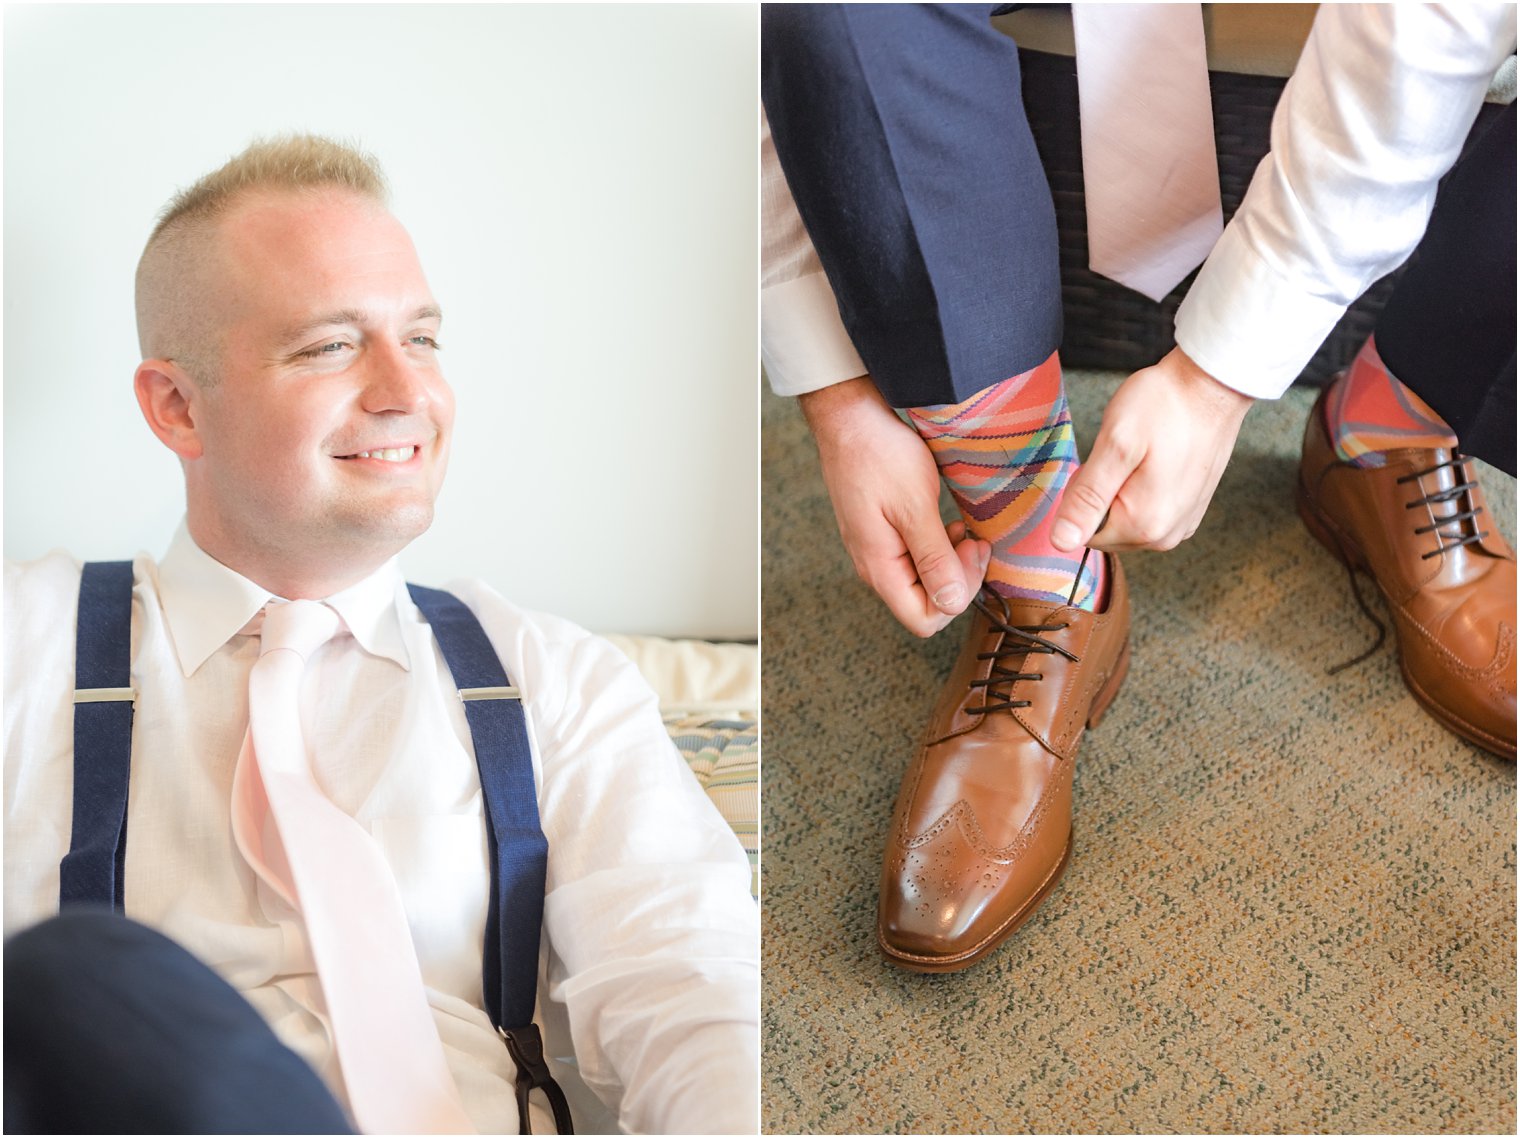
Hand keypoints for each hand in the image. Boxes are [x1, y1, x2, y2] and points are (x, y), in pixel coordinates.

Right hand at [799, 376, 990, 636]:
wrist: (850, 421)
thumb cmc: (879, 457)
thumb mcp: (915, 507)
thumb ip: (934, 559)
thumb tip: (953, 603)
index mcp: (880, 568)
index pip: (923, 620)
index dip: (956, 597)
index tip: (971, 553)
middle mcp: (875, 567)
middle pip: (925, 603)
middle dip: (958, 578)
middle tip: (975, 540)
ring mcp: (877, 551)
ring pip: (922, 581)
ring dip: (949, 561)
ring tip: (963, 529)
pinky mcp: (882, 535)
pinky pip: (915, 559)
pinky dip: (938, 547)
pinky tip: (947, 524)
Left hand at [1050, 347, 1253, 552]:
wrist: (1212, 386)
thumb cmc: (1163, 407)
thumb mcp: (1114, 446)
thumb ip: (1086, 499)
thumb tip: (1061, 542)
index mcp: (1143, 526)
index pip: (1085, 532)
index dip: (1083, 495)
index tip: (1103, 462)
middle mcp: (1166, 536)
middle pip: (1107, 529)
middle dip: (1103, 495)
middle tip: (1122, 455)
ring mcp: (1182, 525)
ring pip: (1126, 521)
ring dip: (1123, 491)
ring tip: (1142, 455)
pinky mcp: (1191, 511)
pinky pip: (1149, 513)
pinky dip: (1143, 490)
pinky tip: (1156, 461)